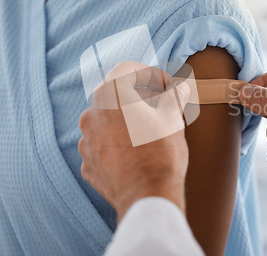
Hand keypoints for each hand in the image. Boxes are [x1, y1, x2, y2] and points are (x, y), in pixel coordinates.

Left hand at [78, 61, 190, 219]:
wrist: (147, 196)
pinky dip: (118, 141)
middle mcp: (91, 114)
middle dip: (140, 96)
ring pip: (108, 120)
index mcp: (110, 95)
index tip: (168, 86)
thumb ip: (173, 96)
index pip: (128, 70)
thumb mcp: (173, 118)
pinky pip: (103, 143)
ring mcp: (86, 140)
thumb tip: (179, 88)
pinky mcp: (88, 163)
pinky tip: (137, 151)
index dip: (152, 73)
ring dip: (127, 119)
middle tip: (162, 105)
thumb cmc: (161, 153)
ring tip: (150, 130)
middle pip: (116, 95)